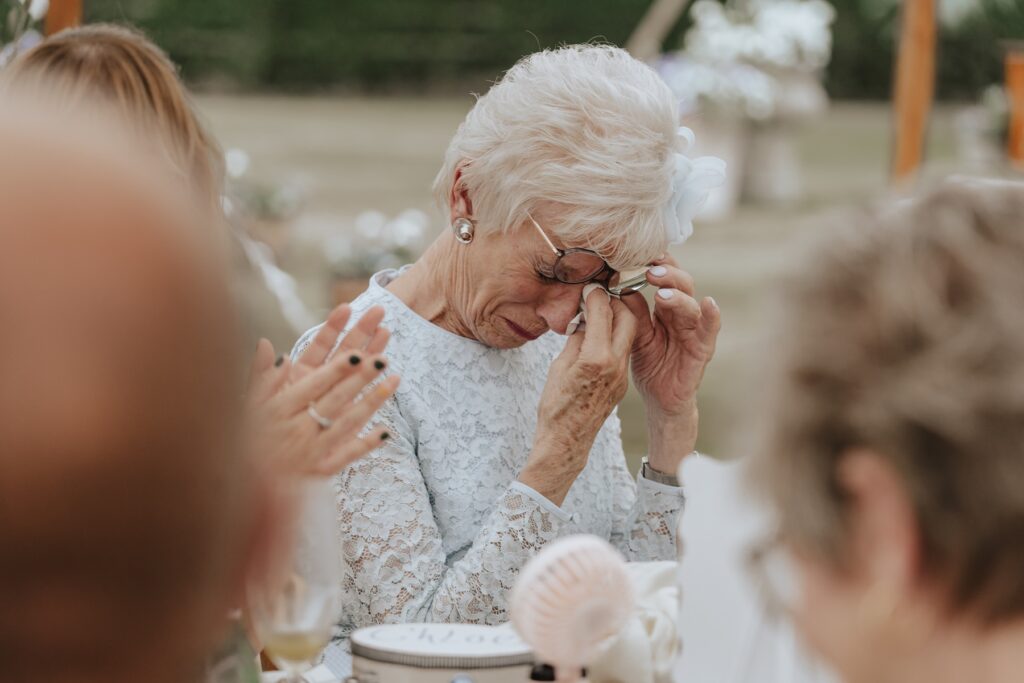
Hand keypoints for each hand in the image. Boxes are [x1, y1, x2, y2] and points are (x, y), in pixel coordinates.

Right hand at [245, 304, 399, 476]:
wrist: (244, 484)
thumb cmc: (246, 437)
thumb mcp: (247, 405)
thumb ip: (260, 375)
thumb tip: (266, 343)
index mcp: (280, 409)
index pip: (313, 384)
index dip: (336, 369)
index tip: (357, 353)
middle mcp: (297, 428)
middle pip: (335, 398)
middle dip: (361, 377)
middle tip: (383, 358)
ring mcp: (312, 450)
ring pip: (347, 422)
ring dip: (372, 401)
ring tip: (394, 379)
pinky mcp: (320, 470)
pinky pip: (347, 455)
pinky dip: (367, 444)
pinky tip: (386, 431)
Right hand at [521, 288, 636, 503]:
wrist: (567, 441)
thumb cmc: (555, 406)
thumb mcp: (560, 366)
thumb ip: (577, 339)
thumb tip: (585, 318)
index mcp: (596, 358)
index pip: (603, 313)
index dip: (595, 295)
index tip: (589, 286)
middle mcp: (614, 365)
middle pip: (627, 318)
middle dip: (615, 302)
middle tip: (599, 295)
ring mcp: (621, 375)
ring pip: (629, 334)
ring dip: (618, 318)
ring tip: (600, 312)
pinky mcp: (622, 383)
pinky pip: (624, 351)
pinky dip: (615, 337)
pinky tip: (600, 335)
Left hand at [621, 255, 719, 472]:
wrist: (659, 399)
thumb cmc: (649, 364)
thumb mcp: (634, 336)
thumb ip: (631, 313)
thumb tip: (617, 286)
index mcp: (664, 308)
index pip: (664, 278)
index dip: (656, 263)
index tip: (641, 252)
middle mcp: (681, 314)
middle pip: (681, 284)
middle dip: (667, 274)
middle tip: (650, 269)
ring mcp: (694, 331)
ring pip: (692, 304)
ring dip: (679, 295)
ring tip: (663, 294)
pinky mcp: (702, 349)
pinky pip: (710, 330)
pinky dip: (712, 316)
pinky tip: (709, 303)